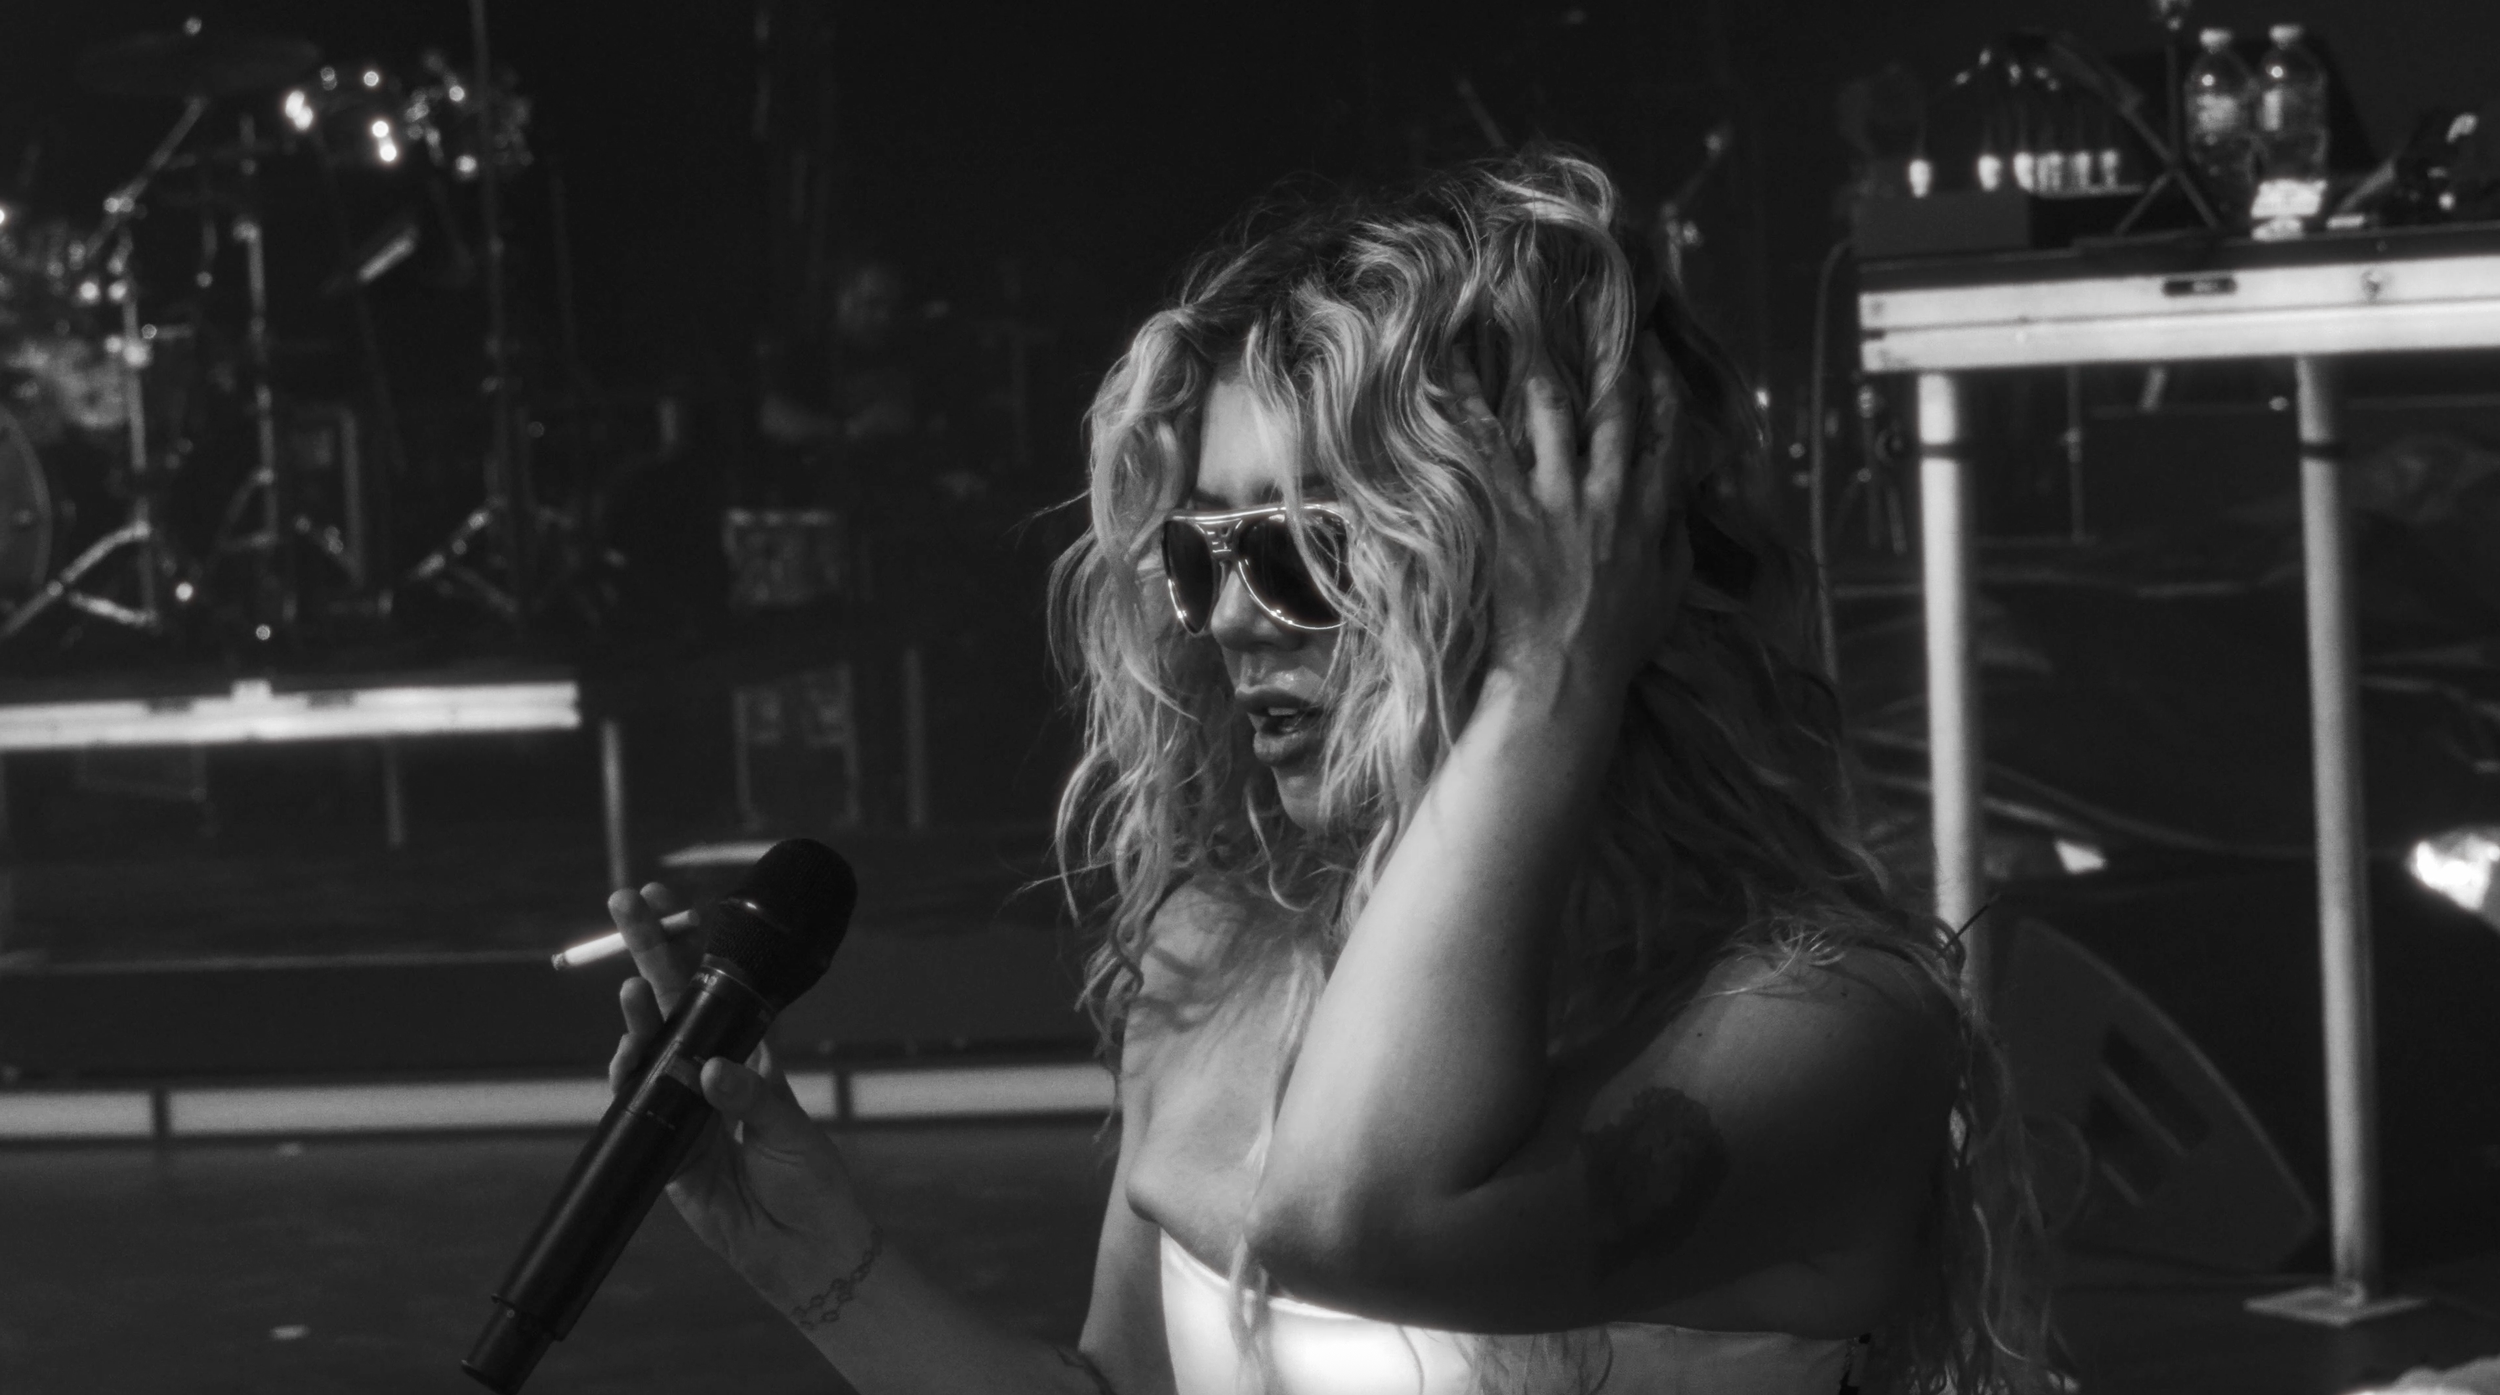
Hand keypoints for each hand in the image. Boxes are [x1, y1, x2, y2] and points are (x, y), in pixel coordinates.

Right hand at [608, 882, 874, 1313]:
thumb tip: (711, 1070)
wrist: (803, 1251)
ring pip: (648, 1051)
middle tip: (625, 904)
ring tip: (634, 993)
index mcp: (750, 1055)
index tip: (667, 900)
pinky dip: (628, 1081)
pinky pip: (637, 1108)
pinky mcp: (665, 1150)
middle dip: (647, 950)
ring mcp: (684, 1108)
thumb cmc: (810, 1182)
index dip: (690, 943)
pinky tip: (628, 1058)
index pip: (715, 988)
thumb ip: (750, 1097)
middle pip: (671, 1004)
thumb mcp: (790, 1129)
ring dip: (637, 1018)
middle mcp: (712, 1073)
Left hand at [1458, 334, 1689, 700]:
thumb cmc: (1616, 645)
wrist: (1564, 677)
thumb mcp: (1668, 594)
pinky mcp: (1509, 512)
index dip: (1662, 385)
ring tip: (1520, 320)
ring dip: (1539, 362)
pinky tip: (1450, 368)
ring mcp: (1556, 501)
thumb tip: (1682, 504)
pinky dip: (1467, 402)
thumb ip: (1677, 542)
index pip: (1666, 433)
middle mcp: (1608, 496)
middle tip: (1599, 311)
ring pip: (1551, 413)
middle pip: (1615, 409)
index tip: (1653, 348)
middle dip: (1610, 355)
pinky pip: (1486, 445)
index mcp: (1651, 514)